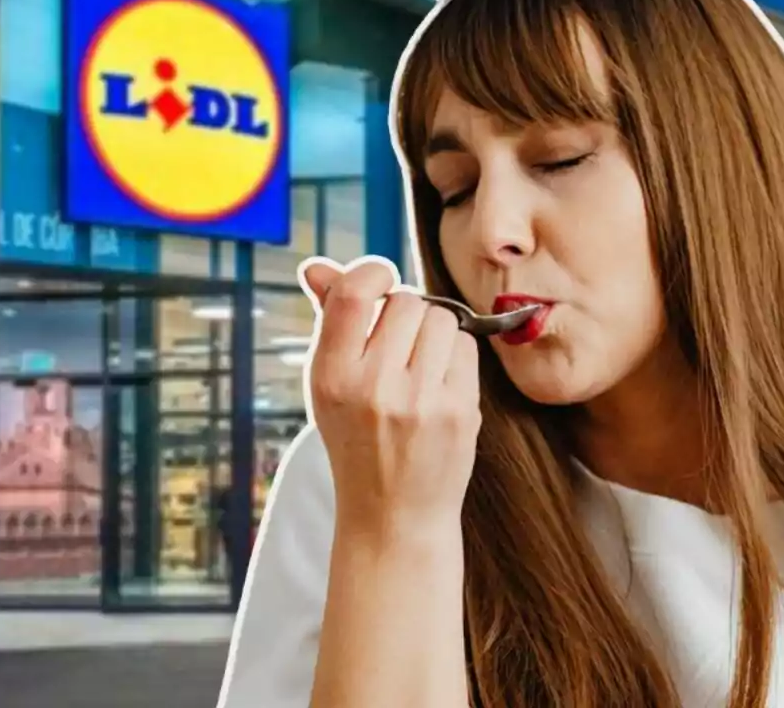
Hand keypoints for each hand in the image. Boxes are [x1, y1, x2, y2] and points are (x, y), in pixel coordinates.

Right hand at [300, 256, 481, 543]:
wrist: (393, 517)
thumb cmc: (357, 441)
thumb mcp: (328, 386)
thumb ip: (329, 321)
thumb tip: (317, 266)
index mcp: (330, 376)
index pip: (356, 293)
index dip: (374, 274)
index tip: (380, 286)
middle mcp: (372, 386)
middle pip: (407, 301)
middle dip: (407, 313)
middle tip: (399, 345)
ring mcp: (419, 400)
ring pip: (442, 318)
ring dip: (435, 331)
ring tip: (420, 365)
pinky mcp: (458, 410)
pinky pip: (467, 346)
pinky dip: (456, 355)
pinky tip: (440, 384)